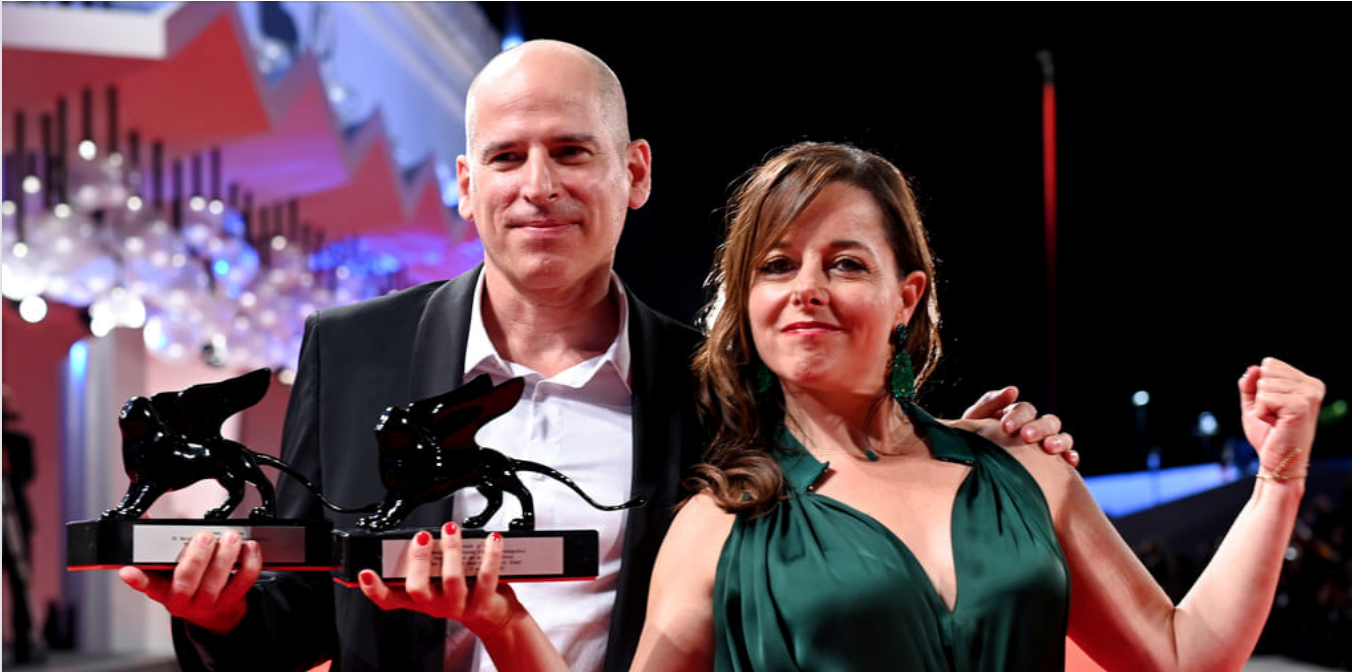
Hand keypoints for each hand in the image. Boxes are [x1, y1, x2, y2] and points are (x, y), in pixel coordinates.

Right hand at [118, 530, 260, 634]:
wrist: (212, 611)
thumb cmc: (188, 584)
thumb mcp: (167, 570)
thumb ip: (157, 545)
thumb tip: (143, 519)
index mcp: (162, 589)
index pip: (145, 583)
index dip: (136, 578)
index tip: (128, 570)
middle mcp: (183, 599)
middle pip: (186, 582)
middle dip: (195, 557)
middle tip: (204, 536)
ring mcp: (208, 602)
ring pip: (215, 582)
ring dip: (225, 557)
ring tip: (231, 537)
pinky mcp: (232, 599)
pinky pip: (244, 582)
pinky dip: (250, 562)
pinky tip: (249, 547)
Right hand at [359, 523, 522, 638]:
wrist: (493, 616)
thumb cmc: (463, 592)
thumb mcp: (437, 581)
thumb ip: (427, 564)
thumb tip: (423, 534)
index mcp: (419, 599)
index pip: (389, 600)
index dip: (374, 589)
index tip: (365, 573)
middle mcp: (435, 605)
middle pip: (418, 588)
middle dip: (418, 560)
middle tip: (422, 537)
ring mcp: (458, 606)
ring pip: (451, 579)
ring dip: (451, 550)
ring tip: (451, 530)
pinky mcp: (482, 603)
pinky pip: (486, 576)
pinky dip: (489, 554)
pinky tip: (491, 540)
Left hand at [962, 386, 1077, 466]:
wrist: (976, 472)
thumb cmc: (973, 445)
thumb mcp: (975, 424)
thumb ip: (989, 404)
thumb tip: (1013, 390)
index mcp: (1017, 417)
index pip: (1025, 410)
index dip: (1017, 416)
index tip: (1005, 427)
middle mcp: (1036, 428)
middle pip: (1047, 421)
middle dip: (1038, 428)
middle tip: (1026, 437)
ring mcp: (1047, 445)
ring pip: (1062, 436)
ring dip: (1058, 440)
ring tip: (1049, 448)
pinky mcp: (1056, 464)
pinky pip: (1069, 456)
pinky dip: (1071, 456)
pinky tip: (1068, 461)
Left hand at [1240, 358, 1323, 477]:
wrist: (1278, 461)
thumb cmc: (1268, 435)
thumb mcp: (1254, 405)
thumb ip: (1250, 385)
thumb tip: (1253, 369)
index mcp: (1306, 382)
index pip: (1270, 364)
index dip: (1262, 387)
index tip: (1274, 407)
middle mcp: (1312, 385)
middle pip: (1266, 372)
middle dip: (1261, 396)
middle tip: (1275, 416)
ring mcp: (1309, 395)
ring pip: (1264, 385)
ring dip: (1262, 406)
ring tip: (1277, 421)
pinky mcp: (1301, 405)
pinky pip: (1264, 398)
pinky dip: (1262, 413)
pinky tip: (1277, 424)